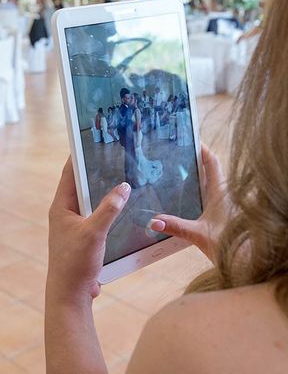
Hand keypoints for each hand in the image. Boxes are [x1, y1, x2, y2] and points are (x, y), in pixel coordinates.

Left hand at [47, 157, 130, 303]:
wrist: (70, 293)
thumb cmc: (76, 262)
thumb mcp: (94, 232)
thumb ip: (109, 209)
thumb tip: (123, 187)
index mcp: (61, 207)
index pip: (69, 174)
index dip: (79, 157)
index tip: (91, 141)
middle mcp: (65, 213)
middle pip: (81, 186)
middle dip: (96, 172)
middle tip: (114, 156)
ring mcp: (74, 225)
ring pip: (90, 202)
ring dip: (104, 192)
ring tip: (123, 176)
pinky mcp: (83, 237)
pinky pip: (96, 216)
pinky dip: (108, 209)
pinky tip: (124, 207)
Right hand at [149, 144, 230, 263]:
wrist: (249, 261)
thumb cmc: (229, 244)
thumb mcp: (197, 234)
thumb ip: (175, 226)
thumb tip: (153, 221)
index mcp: (220, 193)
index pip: (212, 163)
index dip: (203, 149)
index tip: (192, 140)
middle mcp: (225, 196)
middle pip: (212, 171)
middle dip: (197, 162)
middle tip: (180, 156)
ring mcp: (226, 206)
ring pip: (212, 185)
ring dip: (199, 178)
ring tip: (180, 175)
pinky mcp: (225, 217)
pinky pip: (212, 198)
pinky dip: (201, 193)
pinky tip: (189, 201)